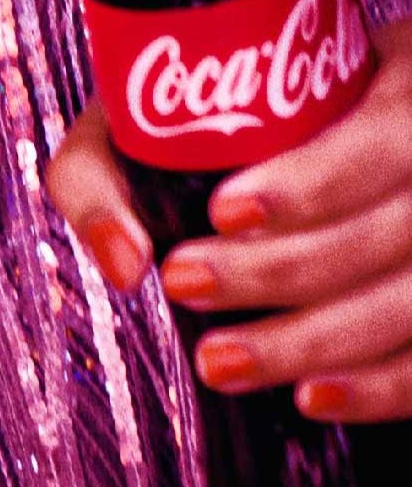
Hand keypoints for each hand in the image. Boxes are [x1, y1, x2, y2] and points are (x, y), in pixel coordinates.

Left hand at [52, 19, 411, 419]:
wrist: (294, 128)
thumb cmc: (215, 121)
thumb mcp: (151, 113)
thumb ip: (104, 174)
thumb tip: (124, 264)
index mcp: (396, 89)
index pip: (378, 140)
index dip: (313, 184)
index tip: (224, 213)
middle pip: (393, 231)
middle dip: (283, 271)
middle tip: (185, 283)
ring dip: (315, 343)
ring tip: (220, 361)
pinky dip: (379, 388)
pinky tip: (311, 397)